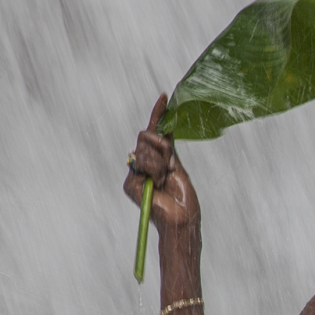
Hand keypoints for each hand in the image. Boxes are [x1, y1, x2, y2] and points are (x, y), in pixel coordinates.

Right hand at [122, 93, 198, 227]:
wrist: (181, 218)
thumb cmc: (183, 198)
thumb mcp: (178, 166)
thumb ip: (167, 149)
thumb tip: (163, 129)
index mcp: (156, 160)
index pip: (154, 132)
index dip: (158, 114)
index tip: (165, 96)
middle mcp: (142, 165)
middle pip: (145, 136)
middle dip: (160, 146)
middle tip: (170, 165)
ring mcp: (135, 173)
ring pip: (145, 149)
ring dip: (160, 163)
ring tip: (165, 180)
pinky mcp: (131, 183)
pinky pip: (143, 162)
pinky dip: (155, 170)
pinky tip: (159, 182)